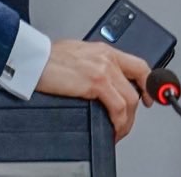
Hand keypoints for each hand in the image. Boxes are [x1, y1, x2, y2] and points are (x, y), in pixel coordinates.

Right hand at [34, 39, 150, 139]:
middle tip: (128, 121)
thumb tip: (99, 82)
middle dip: (137, 108)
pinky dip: (119, 122)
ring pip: (130, 99)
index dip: (148, 83)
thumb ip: (93, 64)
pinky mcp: (95, 82)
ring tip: (118, 130)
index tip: (148, 97)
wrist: (33, 58)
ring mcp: (103, 69)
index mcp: (104, 50)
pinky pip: (117, 107)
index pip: (138, 65)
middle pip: (137, 85)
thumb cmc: (48, 58)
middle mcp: (107, 58)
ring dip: (127, 120)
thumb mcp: (78, 54)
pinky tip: (113, 128)